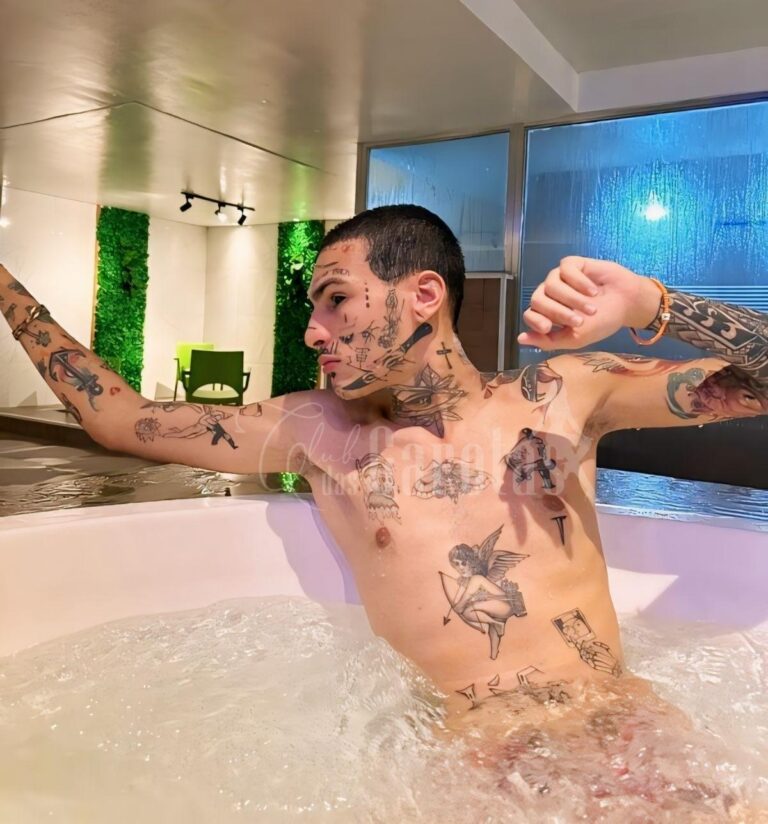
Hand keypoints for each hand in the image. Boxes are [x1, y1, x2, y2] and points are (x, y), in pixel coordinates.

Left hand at [517, 257, 650, 350]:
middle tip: (579, 321)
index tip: (548, 328)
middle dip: (557, 312)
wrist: (628, 304)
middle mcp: (549, 294)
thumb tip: (520, 339)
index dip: (536, 321)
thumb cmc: (602, 322)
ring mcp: (559, 278)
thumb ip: (549, 341)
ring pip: (551, 285)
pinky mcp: (572, 264)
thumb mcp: (576, 338)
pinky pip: (566, 270)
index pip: (530, 314)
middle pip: (537, 300)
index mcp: (548, 313)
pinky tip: (594, 291)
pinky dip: (580, 282)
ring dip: (573, 299)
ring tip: (592, 308)